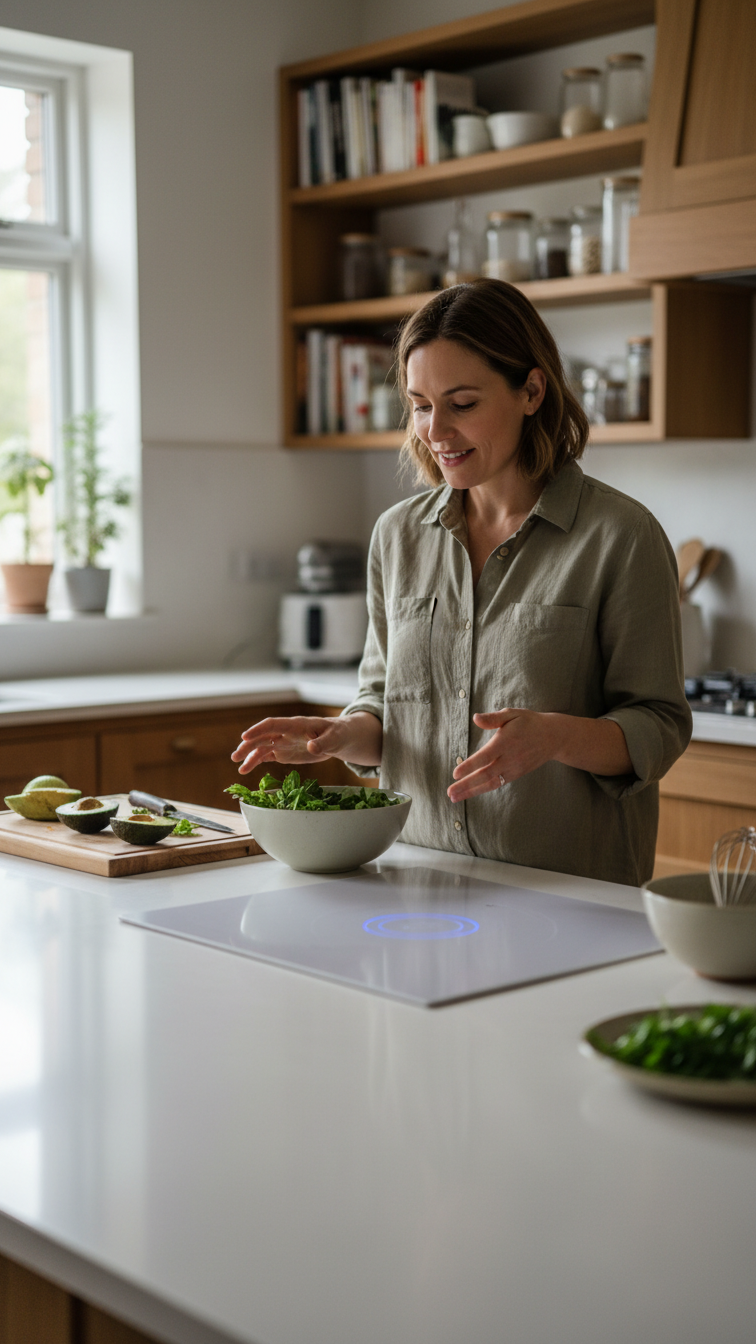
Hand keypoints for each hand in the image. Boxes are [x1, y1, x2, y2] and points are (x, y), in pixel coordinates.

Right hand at [231, 711, 381, 774]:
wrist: (339, 738)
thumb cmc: (338, 734)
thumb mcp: (334, 738)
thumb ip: (323, 743)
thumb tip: (312, 747)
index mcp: (296, 725)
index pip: (273, 724)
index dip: (258, 730)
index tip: (245, 737)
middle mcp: (285, 732)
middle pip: (262, 737)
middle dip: (249, 745)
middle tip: (235, 757)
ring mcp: (283, 742)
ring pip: (262, 747)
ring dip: (249, 756)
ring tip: (239, 768)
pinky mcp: (284, 752)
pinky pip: (267, 756)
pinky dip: (256, 762)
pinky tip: (246, 769)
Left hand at [447, 708, 631, 801]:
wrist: (553, 737)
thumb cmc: (529, 723)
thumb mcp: (512, 714)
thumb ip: (493, 718)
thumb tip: (475, 718)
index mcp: (506, 742)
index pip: (486, 757)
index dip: (470, 766)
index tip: (455, 773)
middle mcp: (509, 758)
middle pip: (485, 775)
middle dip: (466, 785)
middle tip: (450, 792)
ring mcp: (513, 769)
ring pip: (490, 783)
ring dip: (471, 791)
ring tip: (454, 797)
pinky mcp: (515, 774)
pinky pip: (496, 784)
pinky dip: (482, 789)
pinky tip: (468, 792)